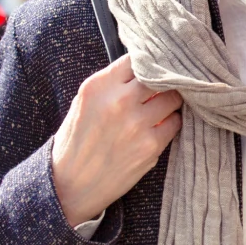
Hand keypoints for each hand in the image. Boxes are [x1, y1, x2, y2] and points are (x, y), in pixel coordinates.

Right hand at [50, 55, 183, 227]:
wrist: (70, 185)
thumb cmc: (76, 141)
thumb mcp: (84, 102)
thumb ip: (111, 84)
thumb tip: (144, 69)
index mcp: (99, 86)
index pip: (136, 59)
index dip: (146, 63)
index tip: (151, 69)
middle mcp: (119, 101)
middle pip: (159, 76)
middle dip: (162, 81)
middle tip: (163, 87)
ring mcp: (137, 124)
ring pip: (173, 98)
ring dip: (171, 101)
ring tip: (163, 107)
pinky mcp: (150, 146)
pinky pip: (175, 123)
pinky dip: (172, 122)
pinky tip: (161, 126)